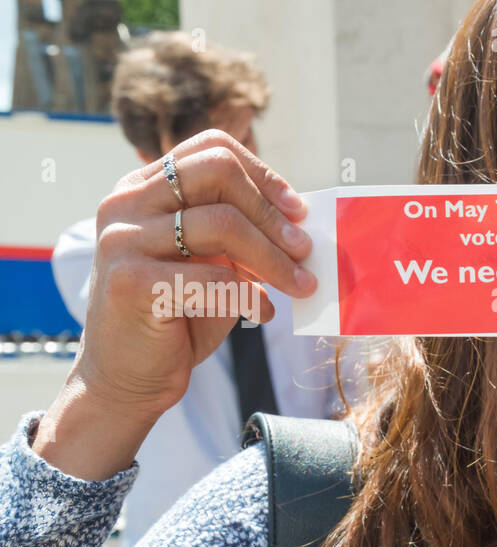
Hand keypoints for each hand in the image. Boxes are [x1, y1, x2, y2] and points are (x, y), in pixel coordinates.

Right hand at [33, 129, 315, 479]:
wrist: (129, 378)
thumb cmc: (179, 317)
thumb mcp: (212, 263)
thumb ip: (241, 235)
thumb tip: (301, 221)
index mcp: (143, 188)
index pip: (211, 148)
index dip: (263, 174)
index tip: (298, 211)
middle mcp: (125, 203)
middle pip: (217, 173)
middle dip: (272, 213)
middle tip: (305, 250)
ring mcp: (123, 240)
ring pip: (222, 224)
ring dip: (274, 258)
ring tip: (300, 285)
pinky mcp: (130, 283)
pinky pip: (213, 276)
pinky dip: (250, 294)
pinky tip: (262, 313)